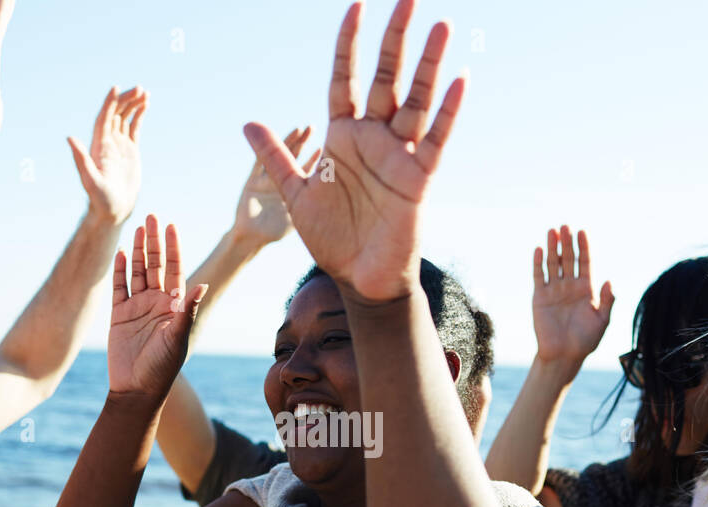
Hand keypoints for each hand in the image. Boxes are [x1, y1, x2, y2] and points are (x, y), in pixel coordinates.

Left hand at [68, 86, 146, 225]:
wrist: (113, 211)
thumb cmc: (100, 199)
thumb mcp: (90, 180)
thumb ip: (81, 159)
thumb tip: (69, 138)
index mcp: (98, 145)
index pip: (103, 118)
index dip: (109, 102)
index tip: (115, 88)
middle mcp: (107, 141)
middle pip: (115, 113)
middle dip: (126, 99)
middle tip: (139, 88)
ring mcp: (119, 145)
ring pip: (125, 117)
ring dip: (133, 103)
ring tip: (145, 92)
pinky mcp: (130, 151)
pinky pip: (134, 128)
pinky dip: (139, 115)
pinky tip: (146, 105)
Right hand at [107, 216, 206, 396]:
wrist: (137, 389)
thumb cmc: (162, 367)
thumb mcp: (178, 338)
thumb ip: (187, 311)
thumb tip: (202, 284)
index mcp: (174, 307)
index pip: (174, 270)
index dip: (173, 248)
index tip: (172, 226)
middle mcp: (157, 303)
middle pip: (155, 265)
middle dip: (154, 242)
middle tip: (152, 216)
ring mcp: (137, 308)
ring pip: (137, 272)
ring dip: (137, 251)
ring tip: (137, 228)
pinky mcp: (119, 316)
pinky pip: (118, 287)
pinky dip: (119, 271)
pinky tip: (120, 253)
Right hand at [230, 127, 319, 247]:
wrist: (251, 238)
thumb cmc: (276, 231)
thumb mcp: (301, 219)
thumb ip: (314, 207)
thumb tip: (340, 203)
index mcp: (293, 188)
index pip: (307, 168)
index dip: (315, 157)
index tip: (327, 145)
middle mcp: (280, 179)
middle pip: (294, 156)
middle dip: (303, 142)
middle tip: (312, 127)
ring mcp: (266, 179)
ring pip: (278, 155)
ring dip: (288, 142)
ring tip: (299, 128)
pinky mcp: (252, 181)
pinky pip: (258, 163)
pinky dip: (263, 151)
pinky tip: (268, 138)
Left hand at [243, 0, 464, 302]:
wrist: (358, 278)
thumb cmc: (331, 238)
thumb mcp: (295, 193)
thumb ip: (275, 156)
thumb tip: (248, 123)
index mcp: (342, 136)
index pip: (345, 77)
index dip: (349, 43)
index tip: (357, 4)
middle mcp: (373, 137)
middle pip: (386, 77)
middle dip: (395, 38)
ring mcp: (399, 155)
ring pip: (415, 100)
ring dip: (428, 64)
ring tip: (440, 25)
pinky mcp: (419, 178)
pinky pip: (436, 139)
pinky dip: (447, 111)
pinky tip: (459, 80)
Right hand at [532, 226, 613, 368]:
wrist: (563, 355)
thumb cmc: (585, 341)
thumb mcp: (602, 321)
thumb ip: (607, 301)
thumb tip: (609, 280)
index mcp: (586, 289)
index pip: (585, 262)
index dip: (584, 247)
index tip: (583, 231)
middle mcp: (570, 286)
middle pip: (569, 259)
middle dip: (567, 243)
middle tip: (565, 226)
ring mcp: (554, 290)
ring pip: (553, 264)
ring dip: (553, 247)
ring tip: (552, 231)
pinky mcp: (540, 297)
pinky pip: (539, 276)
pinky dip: (539, 263)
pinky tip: (540, 250)